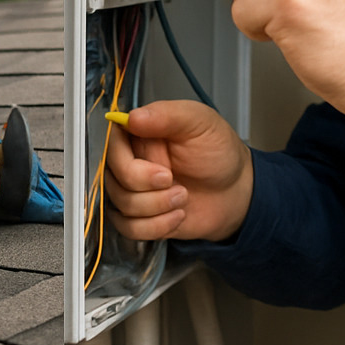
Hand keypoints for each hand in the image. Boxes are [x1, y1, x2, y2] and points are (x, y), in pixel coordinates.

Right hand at [104, 99, 252, 241]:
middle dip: (146, 188)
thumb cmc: (218, 151)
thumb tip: (132, 117)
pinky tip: (178, 215)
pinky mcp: (140, 216)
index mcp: (139, 132)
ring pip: (119, 205)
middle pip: (111, 179)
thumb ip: (167, 115)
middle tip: (174, 181)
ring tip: (183, 196)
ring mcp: (133, 189)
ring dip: (156, 206)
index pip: (109, 147)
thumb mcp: (200, 123)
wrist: (236, 190)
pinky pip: (128, 228)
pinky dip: (156, 226)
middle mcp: (130, 160)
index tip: (162, 170)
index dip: (128, 165)